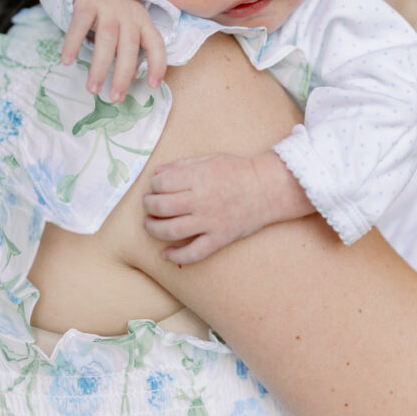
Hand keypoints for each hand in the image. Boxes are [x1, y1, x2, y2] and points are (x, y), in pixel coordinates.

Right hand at [61, 0, 165, 99]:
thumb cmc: (116, 13)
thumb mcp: (131, 25)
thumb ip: (131, 49)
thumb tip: (128, 79)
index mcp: (143, 22)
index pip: (156, 44)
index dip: (158, 64)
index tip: (153, 85)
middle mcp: (128, 15)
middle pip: (128, 47)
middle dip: (122, 75)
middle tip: (115, 97)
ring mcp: (108, 8)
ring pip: (105, 40)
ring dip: (99, 67)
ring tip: (92, 89)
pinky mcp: (86, 4)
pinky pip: (79, 26)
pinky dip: (73, 43)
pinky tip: (67, 61)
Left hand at [143, 153, 273, 263]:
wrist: (267, 188)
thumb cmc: (238, 170)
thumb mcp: (209, 159)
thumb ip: (182, 165)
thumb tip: (157, 173)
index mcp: (198, 177)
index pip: (162, 183)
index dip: (154, 185)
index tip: (156, 186)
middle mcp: (201, 200)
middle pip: (162, 206)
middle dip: (149, 205)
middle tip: (149, 204)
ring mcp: (210, 221)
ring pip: (172, 230)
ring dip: (154, 229)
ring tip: (150, 224)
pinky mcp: (219, 238)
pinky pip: (194, 253)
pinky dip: (177, 256)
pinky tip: (166, 254)